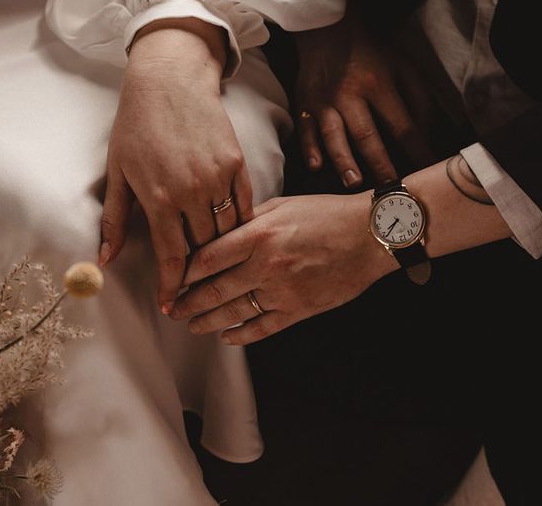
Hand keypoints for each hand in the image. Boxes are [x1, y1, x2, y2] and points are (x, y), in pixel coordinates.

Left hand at [100, 18, 252, 313]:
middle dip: (197, 272)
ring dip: (220, 251)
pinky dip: (239, 225)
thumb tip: (105, 259)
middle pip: (203, 249)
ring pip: (227, 232)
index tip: (171, 304)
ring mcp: (218, 178)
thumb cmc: (137, 124)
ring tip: (214, 265)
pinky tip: (232, 235)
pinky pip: (244, 207)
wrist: (170, 80)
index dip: (172, 285)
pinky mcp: (237, 164)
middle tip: (192, 286)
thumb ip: (115, 219)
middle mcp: (192, 192)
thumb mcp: (119, 171)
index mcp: (159, 198)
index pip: (171, 257)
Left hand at [169, 193, 397, 344]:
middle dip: (187, 302)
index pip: (207, 257)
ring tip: (191, 324)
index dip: (183, 271)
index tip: (171, 278)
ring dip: (207, 321)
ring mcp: (283, 290)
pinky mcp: (299, 309)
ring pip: (233, 312)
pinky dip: (241, 335)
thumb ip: (249, 218)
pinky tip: (227, 337)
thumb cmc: (327, 214)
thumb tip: (219, 230)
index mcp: (259, 233)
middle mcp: (266, 264)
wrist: (370, 235)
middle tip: (172, 308)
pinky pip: (262, 328)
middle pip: (214, 289)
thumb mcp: (283, 204)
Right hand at [295, 10, 434, 186]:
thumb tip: (429, 135)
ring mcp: (324, 102)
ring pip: (333, 136)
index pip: (402, 125)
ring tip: (354, 183)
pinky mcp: (304, 104)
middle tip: (391, 189)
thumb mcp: (402, 67)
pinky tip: (316, 166)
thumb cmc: (370, 53)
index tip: (427, 170)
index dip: (417, 150)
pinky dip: (309, 148)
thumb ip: (419, 99)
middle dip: (381, 165)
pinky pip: (305, 130)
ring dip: (344, 161)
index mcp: (378, 85)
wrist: (327, 30)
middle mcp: (350, 95)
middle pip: (367, 136)